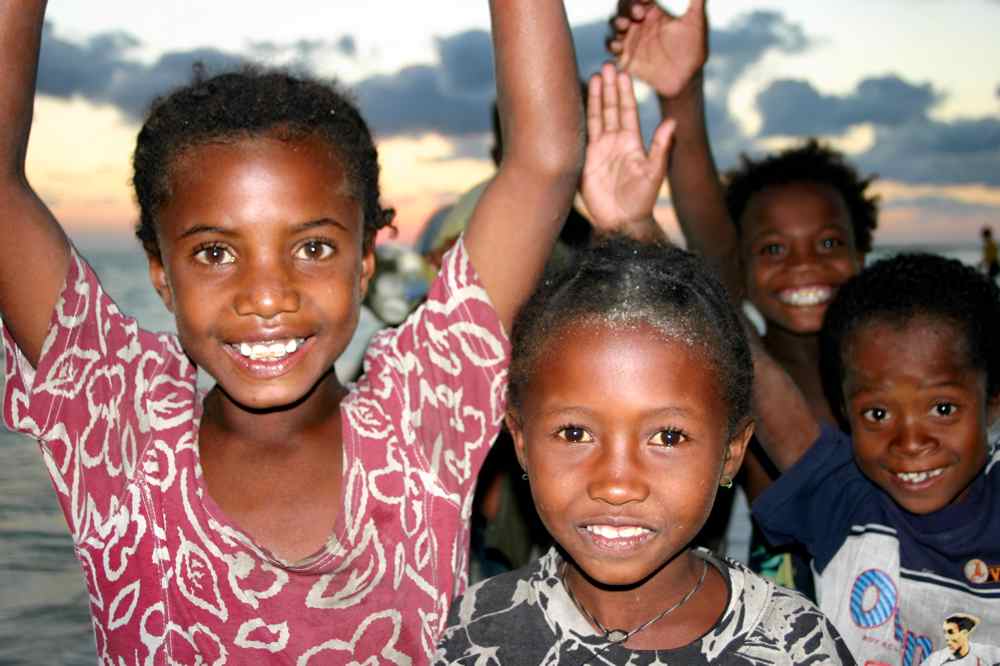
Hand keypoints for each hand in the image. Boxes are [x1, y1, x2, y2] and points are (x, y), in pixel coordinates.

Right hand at [580, 63, 674, 233]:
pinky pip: (582, 135)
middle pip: (611, 109)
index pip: (627, 111)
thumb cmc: (642, 199)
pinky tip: (576, 103)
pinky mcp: (585, 160)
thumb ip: (661, 146)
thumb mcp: (655, 172)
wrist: (622, 221)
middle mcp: (615, 142)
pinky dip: (580, 119)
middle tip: (606, 66)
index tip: (622, 73)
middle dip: (609, 88)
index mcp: (632, 142)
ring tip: (594, 77)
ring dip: (595, 98)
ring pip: (596, 117)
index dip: (625, 92)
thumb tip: (672, 122)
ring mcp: (599, 150)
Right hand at [607, 0, 706, 97]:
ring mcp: (631, 38)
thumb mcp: (697, 22)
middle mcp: (640, 22)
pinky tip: (619, 47)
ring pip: (616, 23)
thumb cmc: (693, 48)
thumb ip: (695, 1)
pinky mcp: (625, 55)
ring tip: (624, 26)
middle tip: (638, 13)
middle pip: (624, 7)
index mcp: (655, 10)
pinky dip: (612, 45)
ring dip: (617, 22)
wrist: (685, 78)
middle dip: (628, 7)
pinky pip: (612, 47)